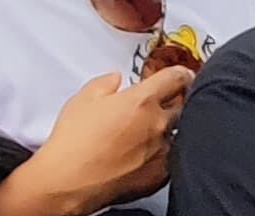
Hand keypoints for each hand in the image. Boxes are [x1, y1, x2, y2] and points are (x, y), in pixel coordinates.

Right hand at [9, 66, 194, 212]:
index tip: (181, 75)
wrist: (72, 181)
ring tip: (144, 135)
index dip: (180, 74)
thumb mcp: (82, 100)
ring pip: (176, 134)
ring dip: (165, 130)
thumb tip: (115, 80)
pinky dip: (160, 154)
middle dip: (175, 102)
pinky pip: (169, 159)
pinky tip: (141, 156)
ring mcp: (163, 151)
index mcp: (141, 100)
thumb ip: (105, 83)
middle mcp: (158, 124)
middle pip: (182, 106)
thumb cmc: (74, 141)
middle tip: (160, 104)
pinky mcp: (162, 175)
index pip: (176, 79)